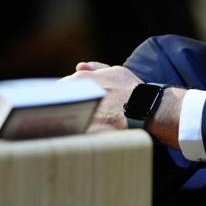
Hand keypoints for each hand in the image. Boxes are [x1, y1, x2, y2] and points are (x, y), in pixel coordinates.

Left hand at [63, 61, 182, 148]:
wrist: (146, 108)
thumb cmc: (131, 89)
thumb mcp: (115, 71)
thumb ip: (95, 68)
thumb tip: (78, 66)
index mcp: (81, 79)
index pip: (59, 88)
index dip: (62, 96)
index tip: (66, 102)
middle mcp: (78, 94)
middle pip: (59, 103)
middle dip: (63, 108)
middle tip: (71, 115)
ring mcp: (81, 112)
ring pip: (64, 119)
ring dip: (67, 121)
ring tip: (76, 127)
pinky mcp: (88, 130)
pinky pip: (73, 134)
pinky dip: (73, 135)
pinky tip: (78, 138)